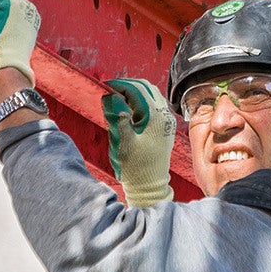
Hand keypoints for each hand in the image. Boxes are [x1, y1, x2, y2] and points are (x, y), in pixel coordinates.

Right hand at [102, 78, 175, 206]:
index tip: (104, 86)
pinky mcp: (164, 126)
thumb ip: (116, 117)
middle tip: (109, 89)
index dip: (119, 85)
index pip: (137, 89)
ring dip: (134, 92)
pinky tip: (127, 107)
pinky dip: (139, 101)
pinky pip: (153, 104)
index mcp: (156, 117)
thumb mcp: (122, 141)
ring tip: (116, 96)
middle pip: (146, 87)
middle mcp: (165, 115)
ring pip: (151, 94)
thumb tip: (110, 96)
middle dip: (127, 85)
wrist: (150, 186)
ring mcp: (166, 120)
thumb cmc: (135, 167)